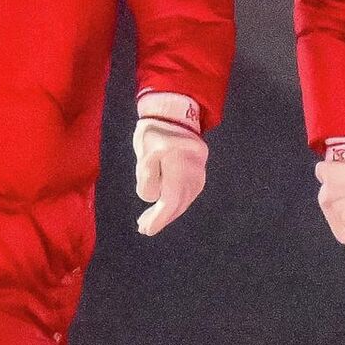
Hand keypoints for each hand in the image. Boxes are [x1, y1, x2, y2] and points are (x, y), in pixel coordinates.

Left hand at [132, 92, 206, 235]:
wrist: (176, 115)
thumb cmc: (154, 132)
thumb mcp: (143, 151)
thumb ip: (146, 176)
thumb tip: (154, 198)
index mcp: (176, 159)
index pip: (171, 196)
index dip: (160, 216)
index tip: (147, 229)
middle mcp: (193, 166)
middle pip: (180, 200)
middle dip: (162, 217)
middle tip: (145, 228)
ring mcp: (200, 168)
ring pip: (186, 198)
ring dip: (170, 212)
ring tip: (151, 221)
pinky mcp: (201, 170)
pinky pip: (190, 192)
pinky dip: (178, 202)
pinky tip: (166, 207)